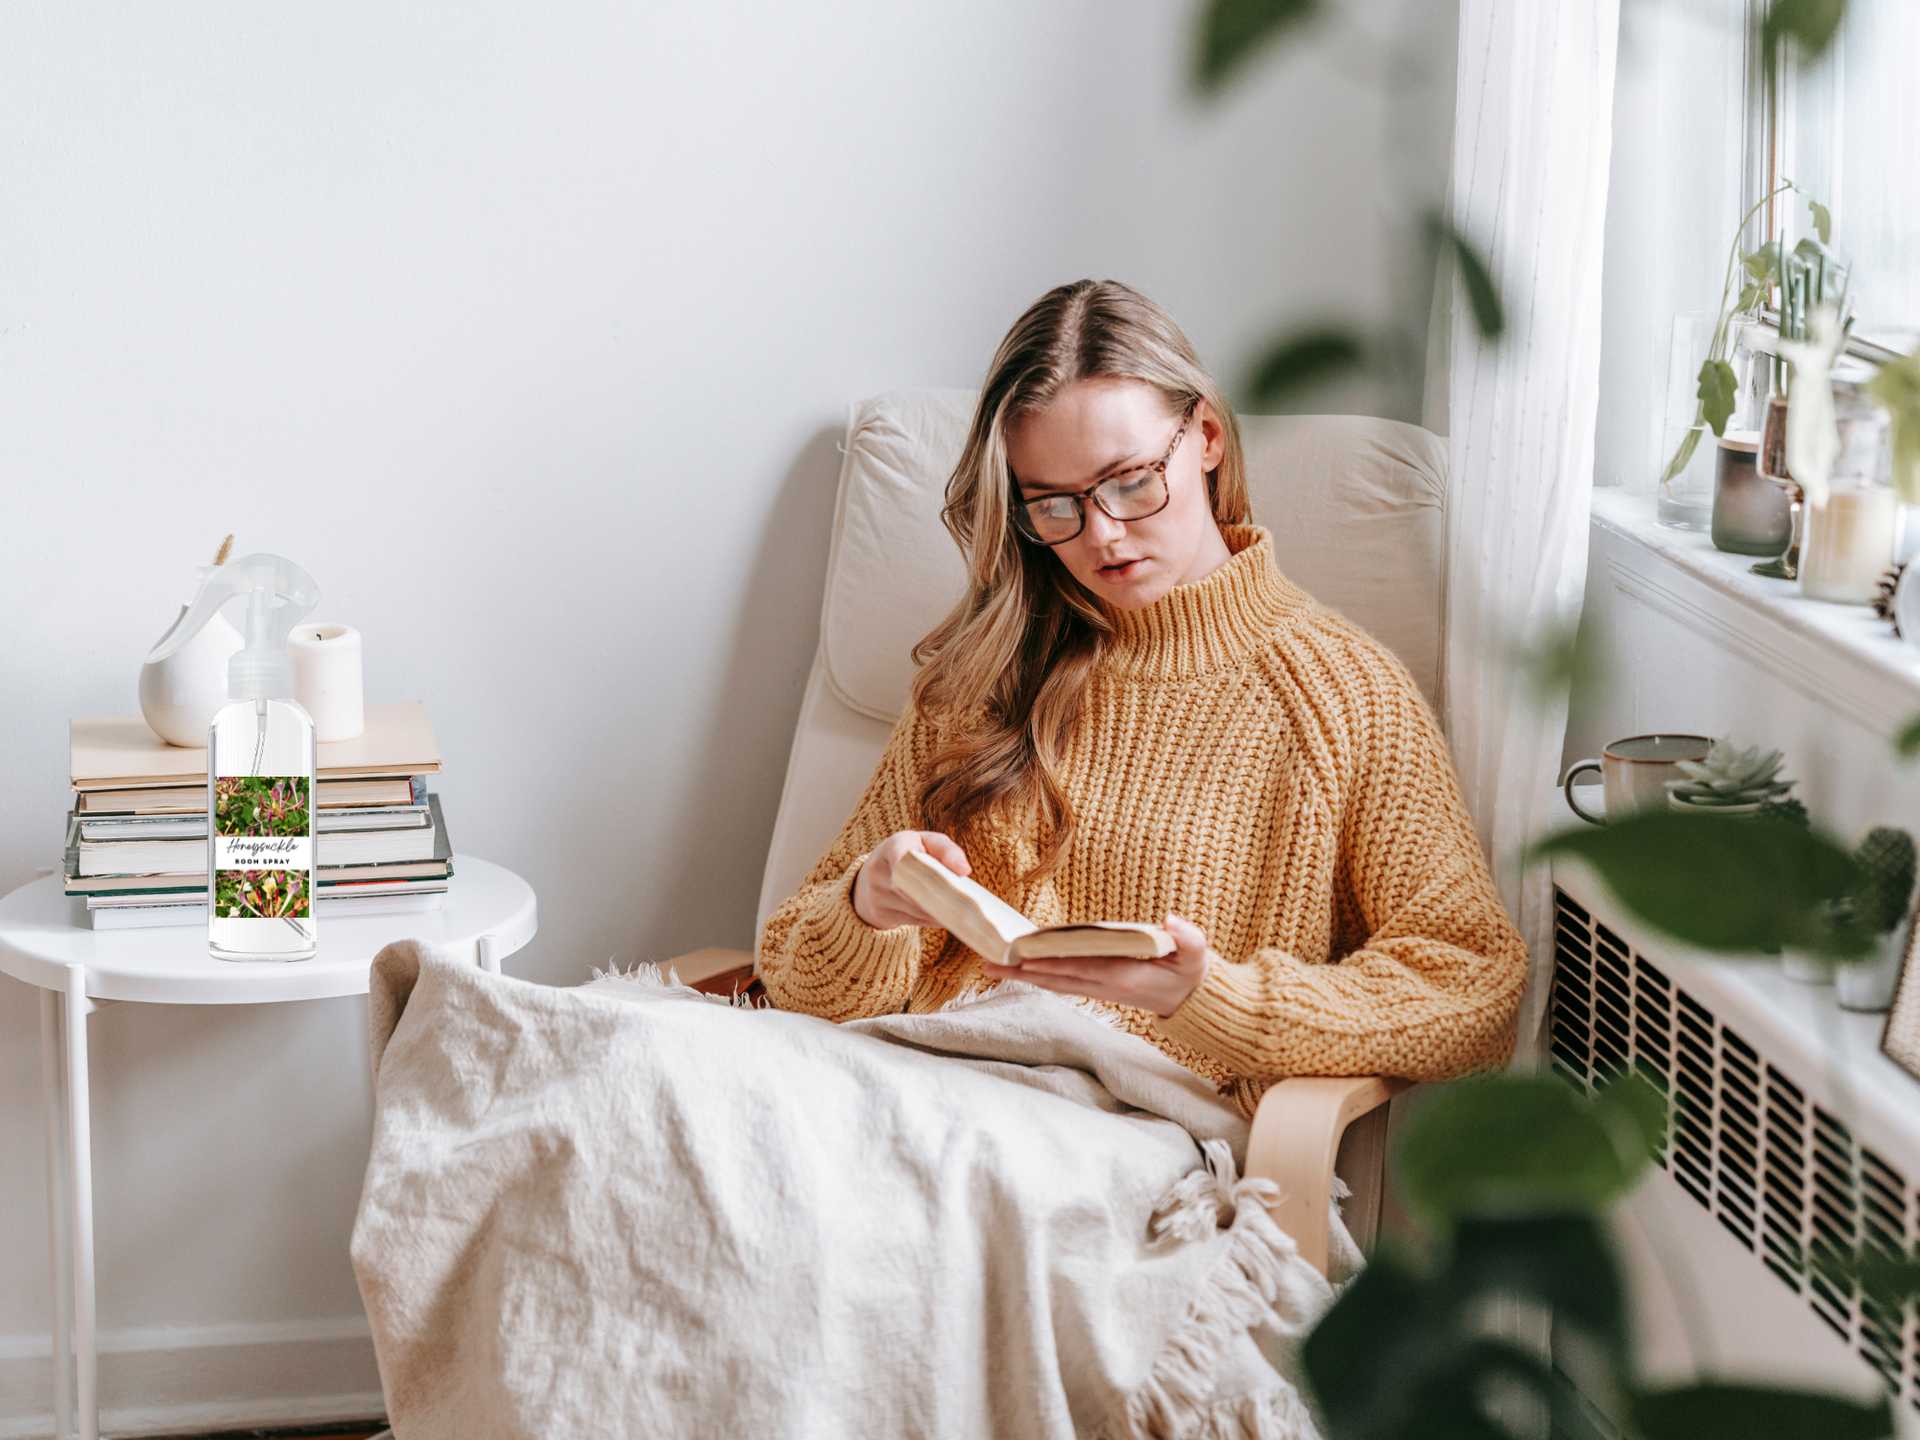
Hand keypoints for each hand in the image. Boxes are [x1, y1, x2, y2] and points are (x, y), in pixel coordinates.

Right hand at [851, 831, 972, 928]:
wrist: (875, 873)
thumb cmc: (912, 853)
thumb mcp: (928, 842)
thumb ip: (947, 850)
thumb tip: (964, 870)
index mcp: (892, 846)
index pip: (901, 856)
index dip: (921, 868)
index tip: (950, 877)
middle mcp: (878, 871)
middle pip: (915, 888)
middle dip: (942, 895)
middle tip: (968, 901)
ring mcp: (876, 895)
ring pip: (917, 908)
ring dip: (941, 910)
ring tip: (964, 909)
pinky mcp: (880, 914)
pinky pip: (915, 920)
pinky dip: (934, 919)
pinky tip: (949, 916)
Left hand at [983, 913, 1210, 1018]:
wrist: (1192, 999)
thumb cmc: (1192, 971)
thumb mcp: (1197, 953)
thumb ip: (1188, 938)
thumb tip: (1171, 921)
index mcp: (1125, 977)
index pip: (1082, 968)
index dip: (1055, 964)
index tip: (1027, 959)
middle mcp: (1106, 986)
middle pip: (1057, 979)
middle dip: (1022, 972)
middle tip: (989, 963)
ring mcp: (1099, 989)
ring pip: (1054, 983)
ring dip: (1022, 976)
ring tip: (991, 966)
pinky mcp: (1097, 987)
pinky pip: (1061, 982)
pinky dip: (1038, 976)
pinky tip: (1017, 969)